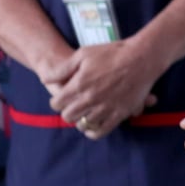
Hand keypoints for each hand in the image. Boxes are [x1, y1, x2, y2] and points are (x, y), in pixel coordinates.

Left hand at [44, 39, 158, 138]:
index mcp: (79, 84)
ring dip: (79, 121)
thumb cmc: (110, 53)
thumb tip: (46, 79)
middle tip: (69, 107)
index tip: (58, 100)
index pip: (58, 103)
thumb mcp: (82, 54)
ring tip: (80, 115)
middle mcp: (90, 99)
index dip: (55, 102)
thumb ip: (63, 69)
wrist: (139, 60)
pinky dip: (93, 132)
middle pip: (69, 116)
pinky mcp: (119, 115)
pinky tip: (91, 127)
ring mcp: (105, 109)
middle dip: (66, 112)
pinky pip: (102, 131)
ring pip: (84, 125)